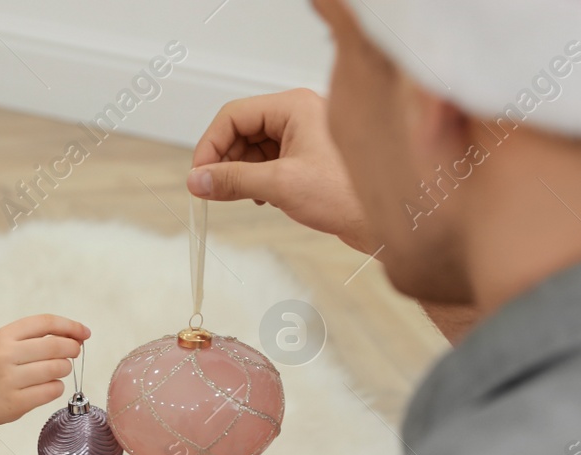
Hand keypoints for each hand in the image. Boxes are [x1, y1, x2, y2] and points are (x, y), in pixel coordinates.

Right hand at [0, 315, 91, 446]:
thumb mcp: (6, 344)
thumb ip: (37, 337)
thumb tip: (77, 336)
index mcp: (5, 335)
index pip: (46, 323)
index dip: (71, 326)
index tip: (84, 333)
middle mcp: (6, 355)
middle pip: (56, 346)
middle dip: (73, 349)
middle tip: (73, 353)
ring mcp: (10, 379)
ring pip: (58, 368)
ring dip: (65, 369)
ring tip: (56, 371)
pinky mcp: (17, 402)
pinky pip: (53, 390)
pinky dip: (57, 387)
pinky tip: (47, 387)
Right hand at [186, 88, 374, 254]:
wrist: (383, 222)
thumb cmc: (347, 195)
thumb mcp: (280, 185)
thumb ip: (234, 180)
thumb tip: (197, 180)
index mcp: (294, 106)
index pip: (234, 115)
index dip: (210, 145)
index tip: (198, 175)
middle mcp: (298, 115)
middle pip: (242, 130)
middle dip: (225, 160)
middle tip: (213, 190)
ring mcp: (303, 137)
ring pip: (253, 148)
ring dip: (240, 172)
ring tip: (241, 196)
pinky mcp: (307, 159)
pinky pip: (268, 162)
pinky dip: (256, 179)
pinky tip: (261, 199)